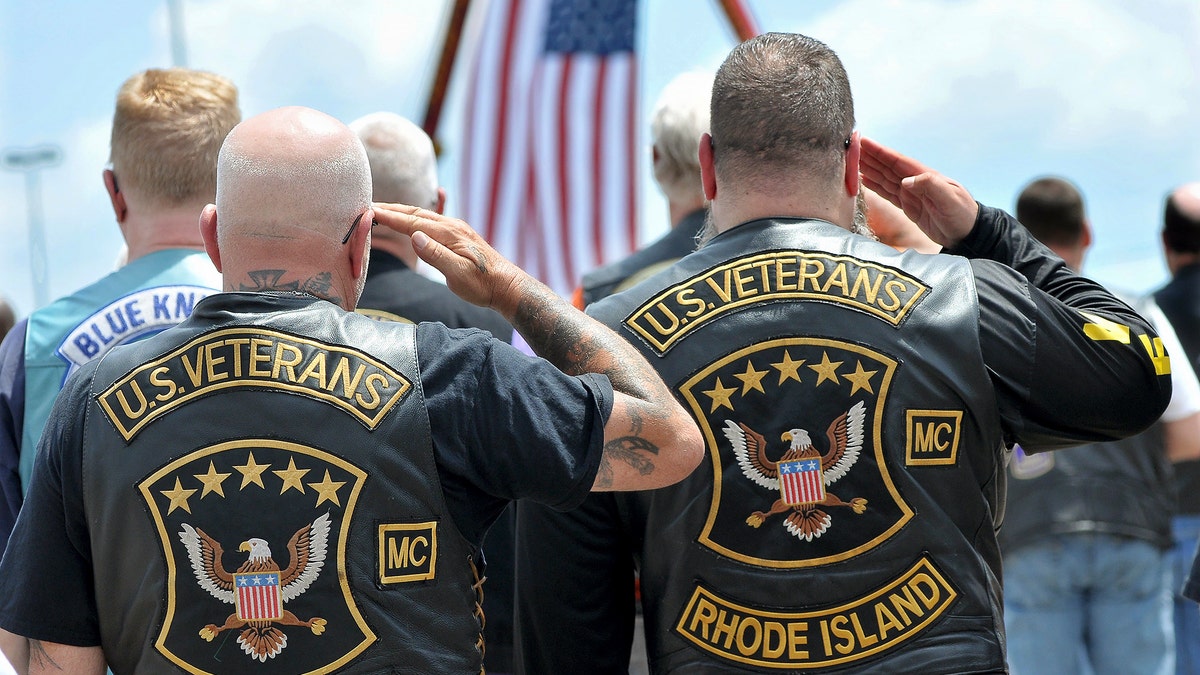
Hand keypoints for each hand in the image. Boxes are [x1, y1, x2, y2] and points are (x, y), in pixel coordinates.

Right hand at [371, 203, 523, 315]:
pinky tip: (420, 209)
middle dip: (391, 209)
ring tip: (383, 209)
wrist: (505, 286)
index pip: (413, 222)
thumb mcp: (458, 274)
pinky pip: (434, 219)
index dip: (390, 217)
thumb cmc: (482, 284)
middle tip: (368, 206)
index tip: (369, 211)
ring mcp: (456, 229)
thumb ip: (436, 255)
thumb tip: (415, 236)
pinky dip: (418, 215)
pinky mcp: (459, 236)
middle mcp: (452, 226)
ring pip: (423, 215)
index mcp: (450, 233)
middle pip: (415, 213)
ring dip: (402, 211)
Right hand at [859, 136, 977, 247]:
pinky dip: (875, 185)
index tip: (864, 141)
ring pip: (884, 178)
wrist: (967, 234)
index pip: (896, 160)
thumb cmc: (962, 215)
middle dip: (869, 156)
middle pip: (887, 166)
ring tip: (852, 161)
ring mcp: (911, 194)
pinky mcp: (908, 206)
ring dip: (869, 169)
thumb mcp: (950, 199)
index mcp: (924, 176)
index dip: (879, 151)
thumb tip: (906, 180)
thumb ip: (930, 186)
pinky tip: (864, 180)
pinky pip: (887, 193)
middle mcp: (915, 181)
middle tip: (850, 147)